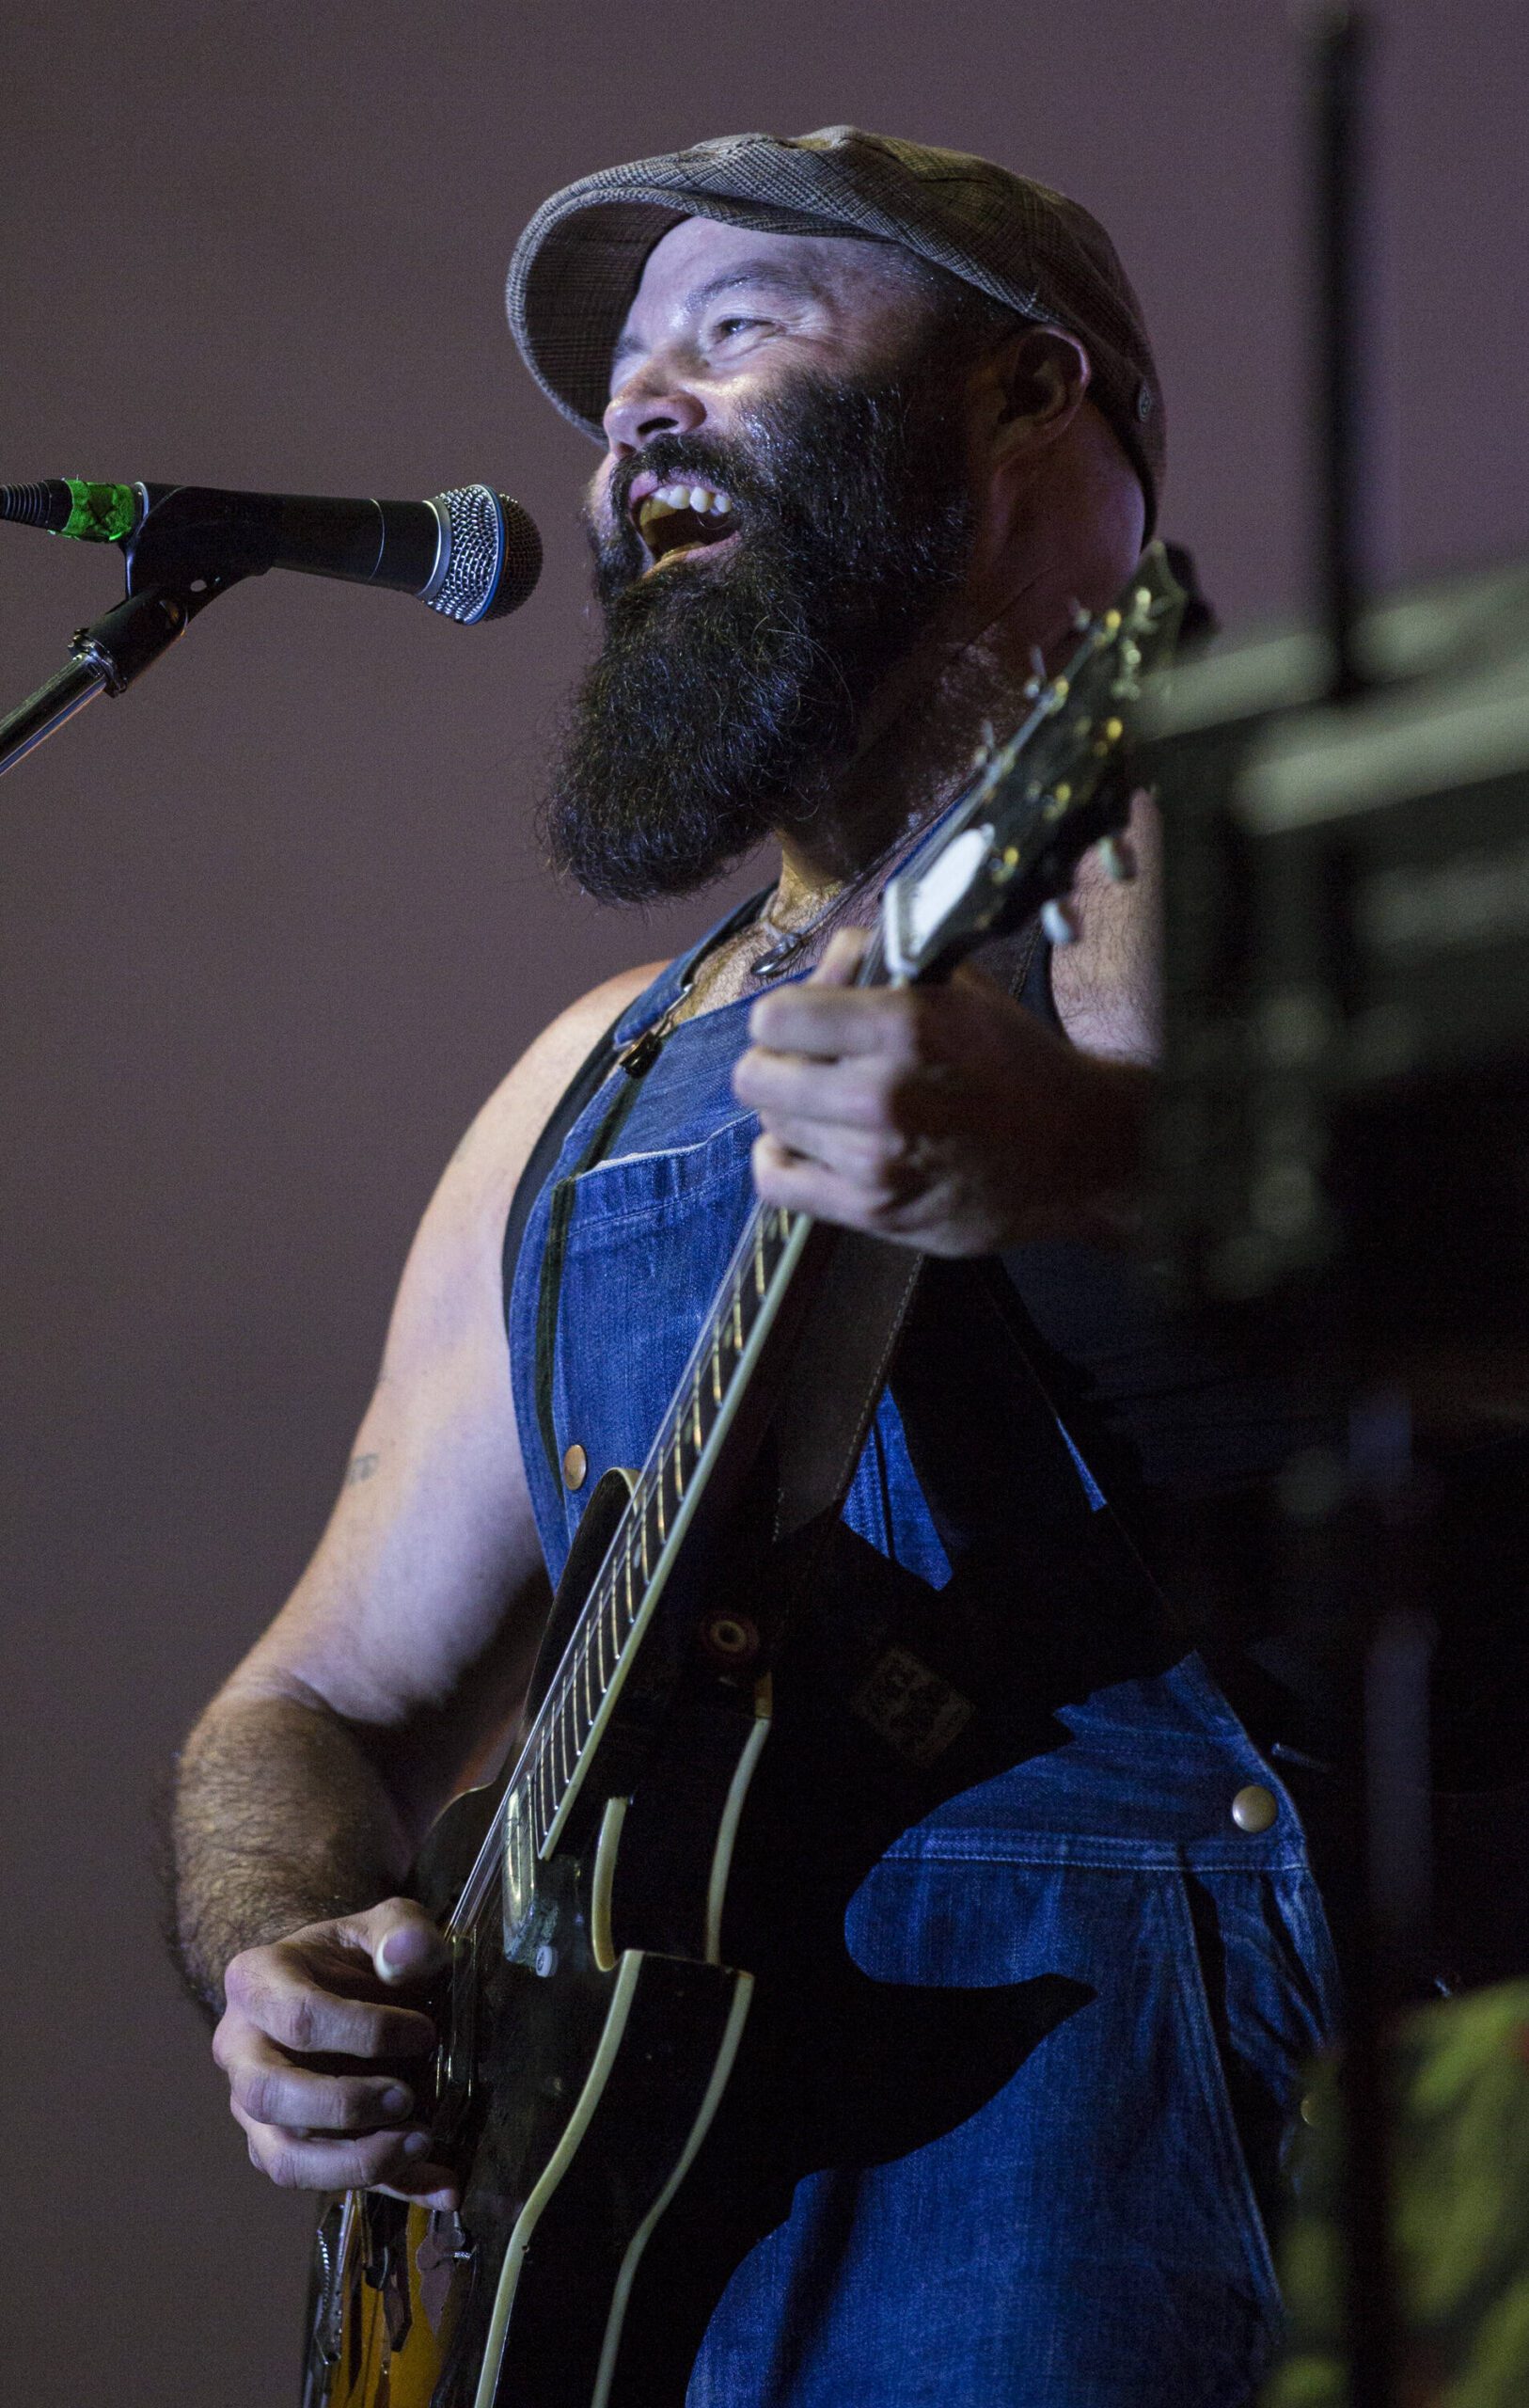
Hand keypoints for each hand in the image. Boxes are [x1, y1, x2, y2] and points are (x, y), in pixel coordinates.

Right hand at [213, 1896, 458, 2206]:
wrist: (335, 1987)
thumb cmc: (356, 1955)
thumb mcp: (384, 1925)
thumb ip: (401, 1930)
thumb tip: (409, 1954)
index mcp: (255, 1984)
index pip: (298, 2018)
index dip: (363, 2032)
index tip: (423, 2033)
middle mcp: (240, 2051)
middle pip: (269, 2095)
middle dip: (344, 2105)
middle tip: (409, 2096)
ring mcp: (254, 2109)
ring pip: (282, 2159)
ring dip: (355, 2163)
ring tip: (422, 2143)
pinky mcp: (283, 2149)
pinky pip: (326, 2183)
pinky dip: (389, 2188)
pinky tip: (442, 2184)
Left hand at [734, 929, 1147, 1254]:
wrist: (1076, 1152)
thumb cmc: (1016, 1065)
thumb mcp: (959, 989)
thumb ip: (880, 963)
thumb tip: (819, 965)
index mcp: (905, 1024)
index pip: (776, 1016)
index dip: (786, 1016)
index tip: (806, 1024)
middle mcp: (883, 1093)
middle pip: (757, 1076)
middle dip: (778, 1064)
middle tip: (808, 1067)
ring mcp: (876, 1159)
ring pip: (770, 1126)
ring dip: (791, 1112)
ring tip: (827, 1106)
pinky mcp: (875, 1210)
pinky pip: (776, 1183)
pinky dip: (780, 1161)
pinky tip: (808, 1145)